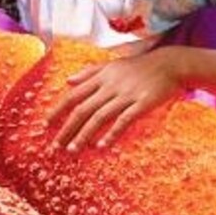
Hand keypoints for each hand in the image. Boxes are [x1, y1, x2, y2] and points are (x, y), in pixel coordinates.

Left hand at [47, 45, 186, 149]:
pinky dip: (111, 134)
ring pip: (99, 117)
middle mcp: (110, 86)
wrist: (170, 64)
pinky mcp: (142, 104)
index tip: (45, 125)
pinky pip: (123, 121)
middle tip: (54, 147)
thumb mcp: (112, 64)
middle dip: (66, 129)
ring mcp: (126, 95)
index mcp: (101, 77)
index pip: (73, 96)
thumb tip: (67, 80)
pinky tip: (101, 147)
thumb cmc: (139, 66)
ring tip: (72, 150)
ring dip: (84, 135)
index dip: (58, 111)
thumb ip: (89, 72)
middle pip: (82, 110)